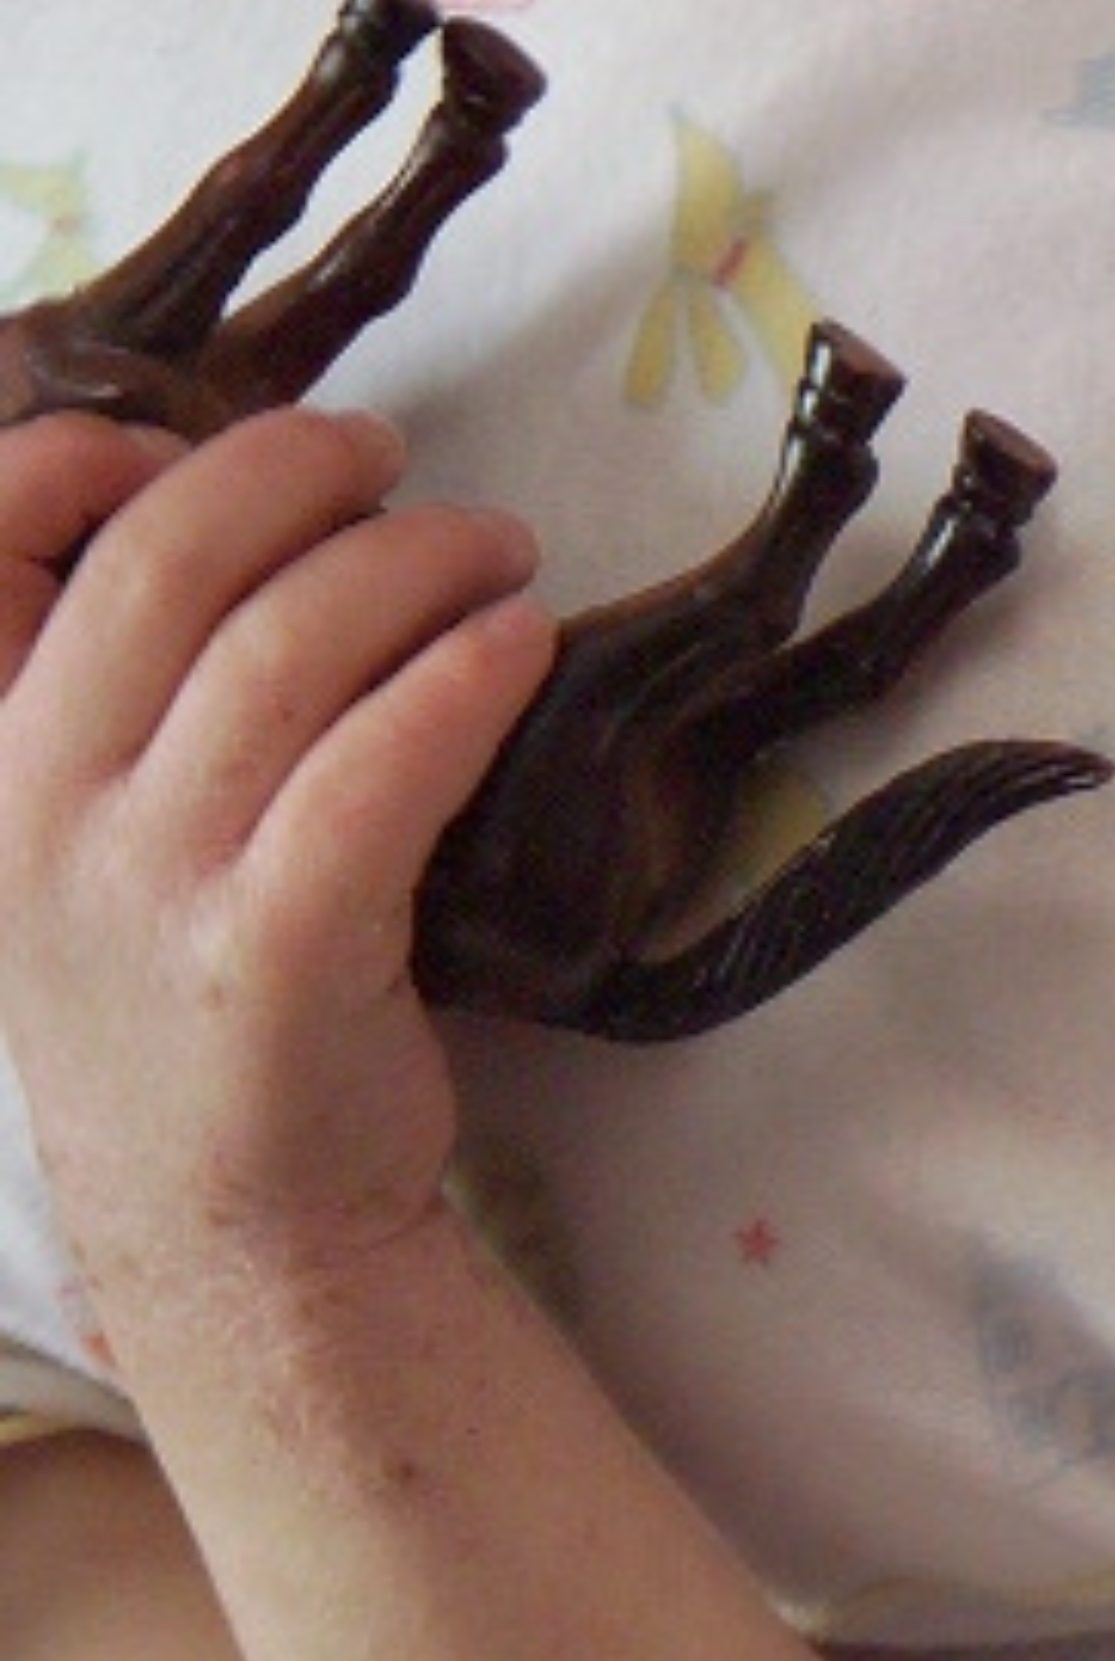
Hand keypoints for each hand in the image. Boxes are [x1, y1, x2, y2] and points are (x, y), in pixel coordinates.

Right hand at [0, 413, 552, 1289]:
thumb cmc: (179, 994)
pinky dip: (465, 674)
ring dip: (418, 557)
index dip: (80, 455)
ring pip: (292, 643)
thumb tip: (210, 504)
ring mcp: (149, 885)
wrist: (232, 1222)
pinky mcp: (280, 948)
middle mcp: (32, 814)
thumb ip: (102, 696)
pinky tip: (520, 643)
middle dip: (296, 472)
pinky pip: (384, 764)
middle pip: (166, 560)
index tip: (183, 439)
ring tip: (494, 550)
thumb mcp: (72, 842)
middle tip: (393, 464)